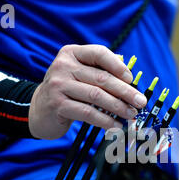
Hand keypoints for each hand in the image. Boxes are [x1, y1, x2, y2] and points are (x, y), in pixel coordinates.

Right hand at [28, 44, 146, 139]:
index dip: (118, 66)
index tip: (132, 80)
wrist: (38, 110)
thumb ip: (100, 70)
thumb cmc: (67, 91)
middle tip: (140, 102)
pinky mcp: (58, 105)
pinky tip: (115, 125)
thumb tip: (130, 75)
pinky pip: (88, 113)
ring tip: (131, 114)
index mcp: (71, 53)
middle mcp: (63, 66)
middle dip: (125, 91)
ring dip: (118, 107)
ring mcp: (59, 85)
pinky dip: (105, 120)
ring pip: (97, 96)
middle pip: (101, 78)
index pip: (99, 53)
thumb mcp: (79, 75)